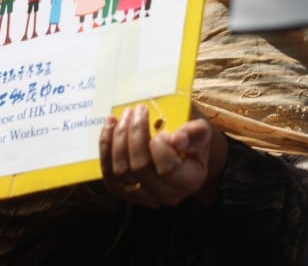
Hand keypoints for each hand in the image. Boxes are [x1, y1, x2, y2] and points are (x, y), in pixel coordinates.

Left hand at [98, 104, 228, 207]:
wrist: (183, 153)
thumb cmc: (192, 140)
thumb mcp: (201, 131)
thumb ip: (193, 132)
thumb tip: (176, 139)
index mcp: (189, 181)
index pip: (168, 169)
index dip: (160, 147)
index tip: (162, 130)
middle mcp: (166, 195)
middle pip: (140, 168)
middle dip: (135, 134)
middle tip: (138, 110)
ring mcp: (142, 197)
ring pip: (120, 172)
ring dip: (118, 139)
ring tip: (124, 115)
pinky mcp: (123, 192)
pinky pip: (108, 172)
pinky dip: (106, 147)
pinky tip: (109, 126)